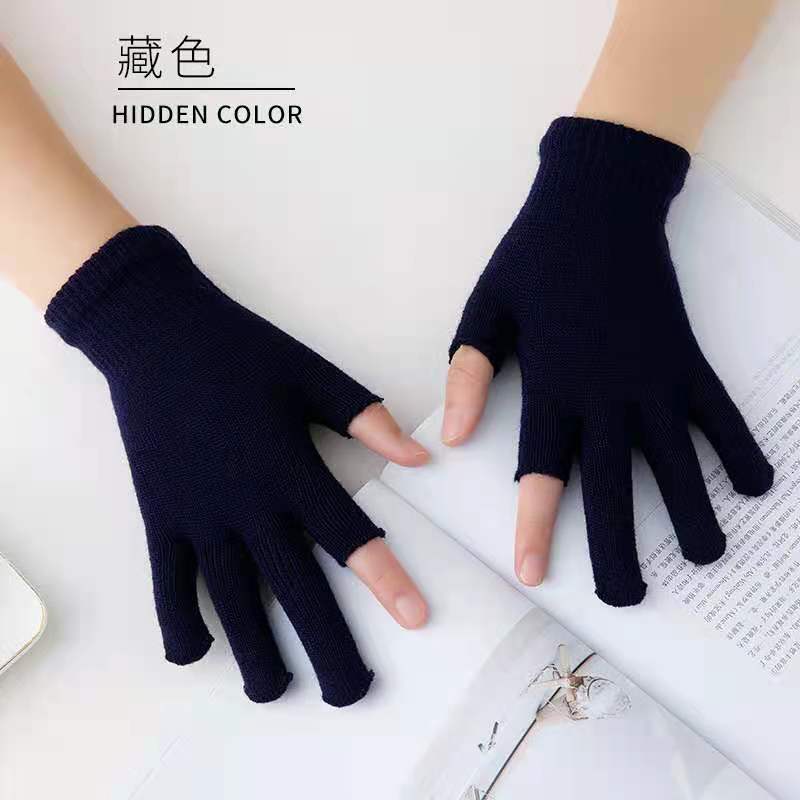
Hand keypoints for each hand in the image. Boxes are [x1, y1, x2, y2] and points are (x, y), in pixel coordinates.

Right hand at [46, 226, 428, 705]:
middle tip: (352, 692)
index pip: (346, 535)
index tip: (415, 618)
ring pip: (232, 598)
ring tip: (277, 690)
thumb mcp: (312, 374)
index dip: (384, 578)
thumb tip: (419, 458)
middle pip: (294, 587)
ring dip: (256, 650)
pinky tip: (197, 651)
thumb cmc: (240, 350)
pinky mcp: (158, 514)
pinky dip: (180, 620)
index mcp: (289, 466)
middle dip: (327, 644)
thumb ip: (365, 420)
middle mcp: (246, 502)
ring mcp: (197, 514)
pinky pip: (168, 581)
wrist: (157, 332)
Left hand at [444, 117, 773, 605]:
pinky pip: (719, 412)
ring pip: (677, 460)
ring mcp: (654, 377)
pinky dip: (739, 447)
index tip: (537, 576)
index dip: (537, 527)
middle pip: (614, 485)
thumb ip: (471, 374)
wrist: (597, 202)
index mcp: (551, 385)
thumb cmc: (534, 259)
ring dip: (692, 512)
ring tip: (703, 558)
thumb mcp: (485, 311)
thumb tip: (457, 440)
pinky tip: (756, 486)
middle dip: (618, 547)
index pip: (542, 471)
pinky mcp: (687, 357)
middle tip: (625, 599)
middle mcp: (605, 393)